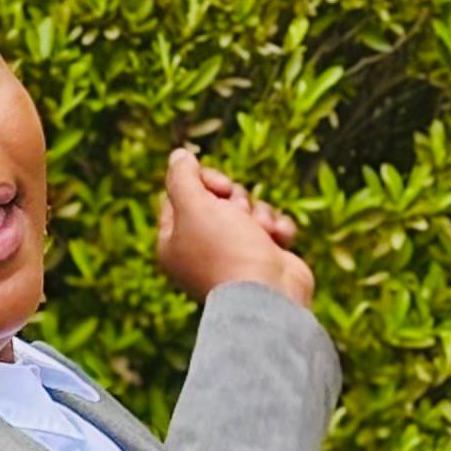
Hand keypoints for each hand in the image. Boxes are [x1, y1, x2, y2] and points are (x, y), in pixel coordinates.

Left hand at [156, 145, 314, 309]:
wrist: (267, 295)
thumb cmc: (226, 251)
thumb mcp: (194, 206)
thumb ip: (182, 177)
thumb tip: (178, 155)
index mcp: (173, 242)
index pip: (181, 193)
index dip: (202, 181)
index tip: (216, 188)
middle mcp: (199, 249)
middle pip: (216, 197)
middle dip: (234, 198)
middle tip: (237, 213)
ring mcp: (233, 254)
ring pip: (247, 207)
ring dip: (259, 214)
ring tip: (260, 234)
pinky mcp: (263, 257)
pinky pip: (271, 224)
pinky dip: (278, 228)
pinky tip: (278, 242)